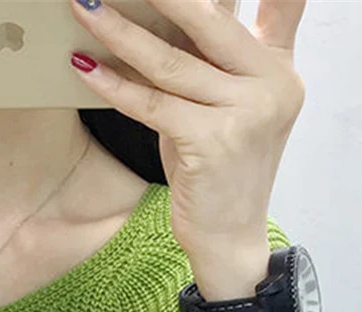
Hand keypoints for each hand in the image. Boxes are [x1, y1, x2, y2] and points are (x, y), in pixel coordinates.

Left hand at [69, 0, 306, 261]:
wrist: (230, 239)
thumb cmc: (218, 171)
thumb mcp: (227, 107)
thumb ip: (213, 62)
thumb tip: (159, 16)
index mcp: (279, 68)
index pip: (274, 3)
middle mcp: (272, 85)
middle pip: (207, 20)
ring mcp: (246, 115)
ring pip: (170, 62)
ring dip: (118, 32)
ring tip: (82, 7)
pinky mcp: (213, 144)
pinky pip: (152, 105)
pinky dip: (114, 86)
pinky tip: (84, 69)